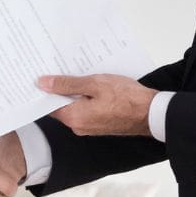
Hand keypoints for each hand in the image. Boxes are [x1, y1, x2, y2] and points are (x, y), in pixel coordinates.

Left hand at [38, 74, 157, 136]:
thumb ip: (67, 84)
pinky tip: (92, 85)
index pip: (49, 104)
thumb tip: (43, 84)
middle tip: (61, 69)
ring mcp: (90, 127)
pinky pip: (86, 110)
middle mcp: (79, 126)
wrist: (151, 113)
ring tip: (79, 74)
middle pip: (61, 105)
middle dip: (61, 88)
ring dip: (75, 92)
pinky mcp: (100, 124)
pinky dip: (86, 98)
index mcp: (74, 117)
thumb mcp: (94, 83)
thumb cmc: (126, 98)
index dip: (46, 89)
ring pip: (75, 106)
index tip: (43, 75)